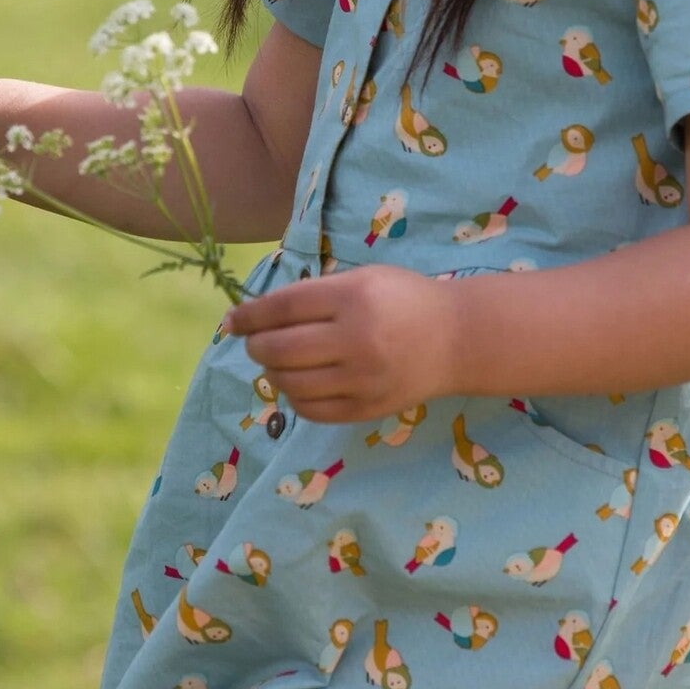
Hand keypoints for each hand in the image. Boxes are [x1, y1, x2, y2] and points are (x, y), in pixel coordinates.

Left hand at [223, 264, 457, 424]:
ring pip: (290, 383)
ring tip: (277, 362)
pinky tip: (298, 383)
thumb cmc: (405, 299)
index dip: (249, 316)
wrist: (458, 339)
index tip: (232, 321)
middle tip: (254, 342)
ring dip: (272, 372)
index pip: (282, 309)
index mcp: (353, 298)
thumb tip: (257, 315)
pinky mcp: (366, 408)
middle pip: (280, 349)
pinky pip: (311, 409)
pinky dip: (294, 397)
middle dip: (256, 346)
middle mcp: (356, 340)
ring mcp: (361, 379)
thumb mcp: (364, 279)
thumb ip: (316, 294)